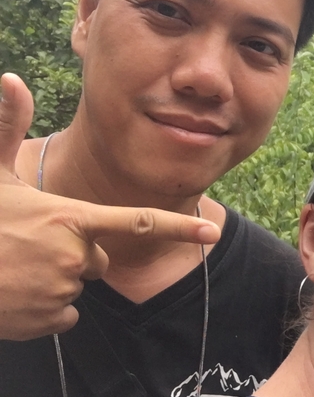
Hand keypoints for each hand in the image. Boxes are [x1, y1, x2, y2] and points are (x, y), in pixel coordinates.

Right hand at [0, 73, 220, 340]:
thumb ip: (6, 128)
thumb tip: (7, 77)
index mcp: (69, 219)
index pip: (135, 222)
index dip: (177, 227)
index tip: (210, 233)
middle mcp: (73, 256)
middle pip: (97, 258)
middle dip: (74, 254)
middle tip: (28, 246)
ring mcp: (62, 290)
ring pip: (78, 286)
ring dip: (54, 281)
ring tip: (15, 269)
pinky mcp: (48, 319)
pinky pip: (64, 315)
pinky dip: (44, 309)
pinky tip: (14, 295)